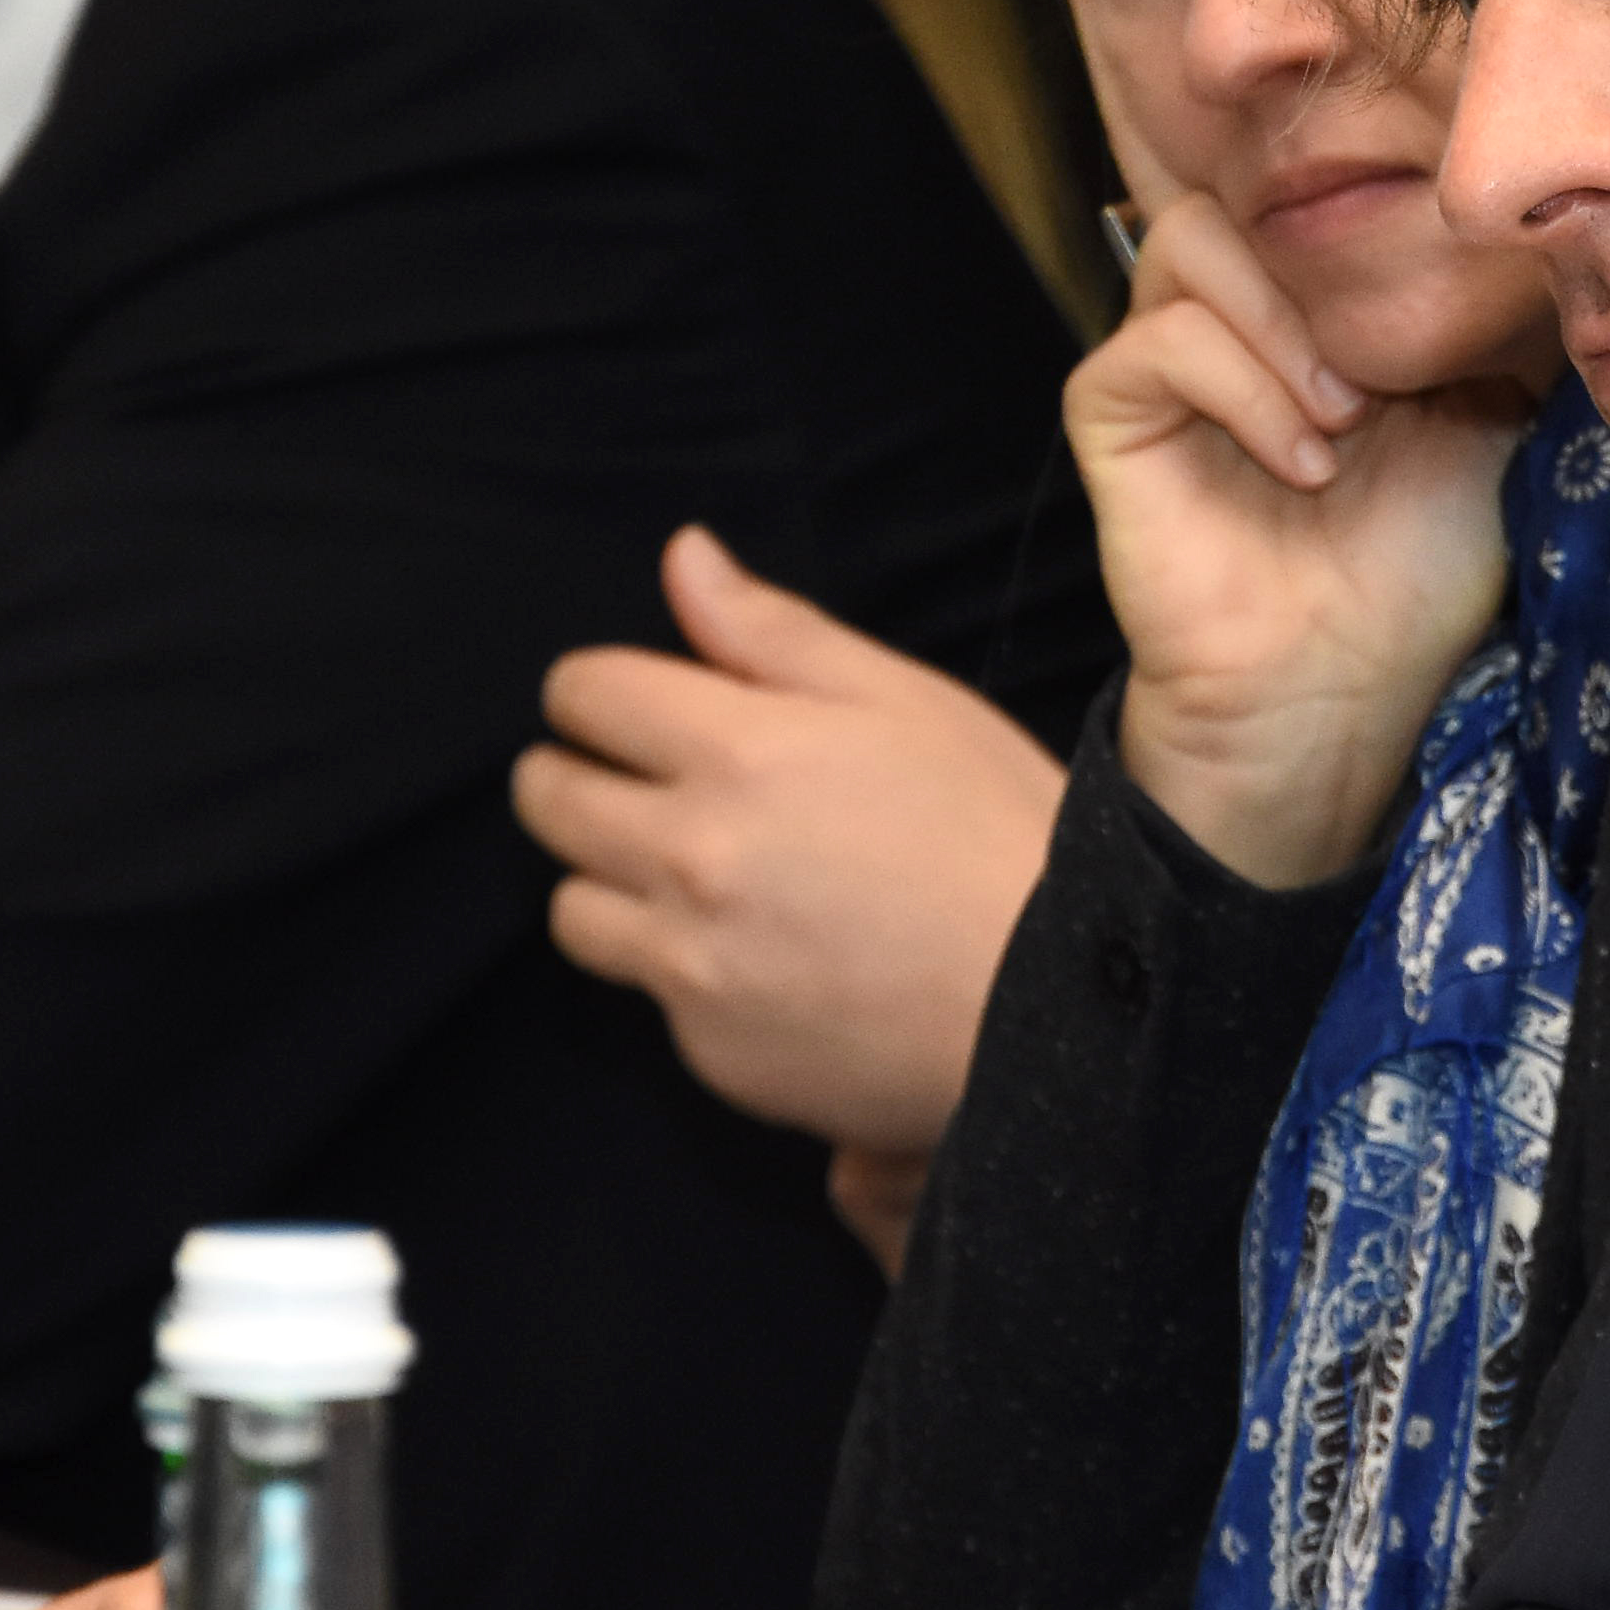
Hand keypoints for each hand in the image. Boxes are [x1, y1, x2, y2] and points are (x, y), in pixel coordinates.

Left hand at [517, 528, 1062, 1159]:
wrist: (1062, 1007)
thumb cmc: (997, 830)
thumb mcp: (903, 699)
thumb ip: (772, 631)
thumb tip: (683, 557)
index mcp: (738, 751)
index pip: (582, 693)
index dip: (597, 689)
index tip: (632, 705)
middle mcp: (690, 856)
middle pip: (547, 800)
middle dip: (574, 774)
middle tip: (634, 781)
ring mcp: (691, 963)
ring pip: (572, 909)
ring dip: (608, 879)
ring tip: (685, 876)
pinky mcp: (711, 1051)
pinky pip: (647, 994)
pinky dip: (679, 970)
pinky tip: (759, 957)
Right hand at [1074, 197, 1525, 887]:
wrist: (1341, 690)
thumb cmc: (1417, 568)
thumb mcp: (1493, 424)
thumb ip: (1493, 323)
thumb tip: (1545, 233)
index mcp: (1313, 301)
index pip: (1319, 185)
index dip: (1387, 222)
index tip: (1454, 317)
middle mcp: (1231, 313)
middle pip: (1247, 191)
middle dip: (1328, 274)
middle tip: (1389, 383)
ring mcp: (1162, 358)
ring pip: (1187, 241)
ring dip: (1280, 328)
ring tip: (1343, 423)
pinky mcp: (1112, 416)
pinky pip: (1149, 344)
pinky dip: (1235, 386)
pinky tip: (1301, 462)